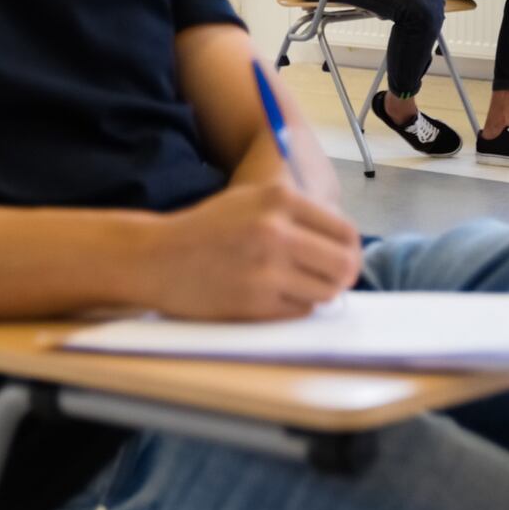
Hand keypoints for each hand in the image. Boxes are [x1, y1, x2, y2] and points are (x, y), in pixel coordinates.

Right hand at [136, 183, 361, 320]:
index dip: (350, 251)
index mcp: (280, 198)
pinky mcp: (256, 302)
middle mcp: (277, 230)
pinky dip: (293, 307)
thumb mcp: (253, 200)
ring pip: (326, 292)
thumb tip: (346, 245)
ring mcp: (267, 269)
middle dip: (342, 276)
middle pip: (344, 265)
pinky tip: (271, 296)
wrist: (158, 257)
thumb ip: (298, 215)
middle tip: (330, 280)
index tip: (343, 260)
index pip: (345, 232)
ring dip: (317, 293)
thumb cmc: (208, 228)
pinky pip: (300, 311)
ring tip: (293, 286)